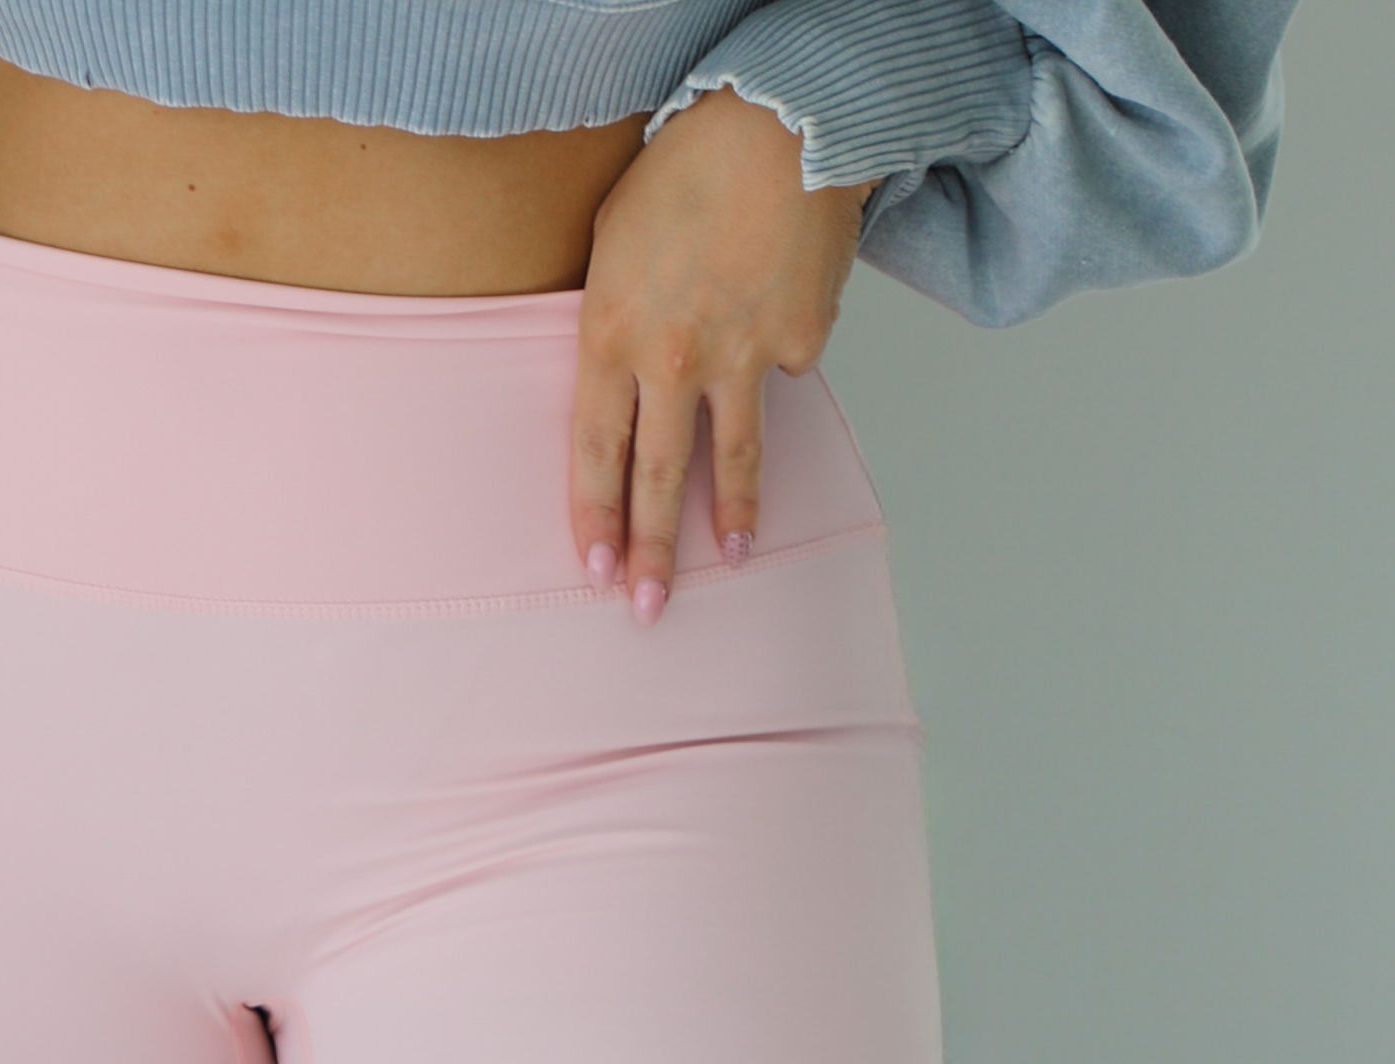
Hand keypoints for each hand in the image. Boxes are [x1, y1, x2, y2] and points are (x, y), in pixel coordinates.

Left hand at [574, 90, 874, 624]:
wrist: (781, 122)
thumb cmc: (687, 167)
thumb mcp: (613, 244)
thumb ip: (611, 321)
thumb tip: (619, 381)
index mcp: (611, 334)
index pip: (594, 455)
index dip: (596, 521)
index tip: (597, 572)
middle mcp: (673, 358)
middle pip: (659, 480)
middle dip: (654, 555)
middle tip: (650, 611)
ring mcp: (742, 356)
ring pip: (733, 457)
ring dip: (734, 515)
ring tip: (736, 558)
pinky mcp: (800, 342)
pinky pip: (787, 370)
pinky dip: (782, 359)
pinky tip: (782, 316)